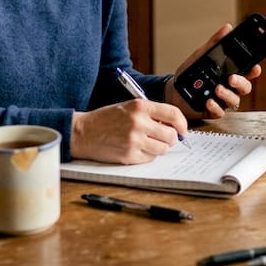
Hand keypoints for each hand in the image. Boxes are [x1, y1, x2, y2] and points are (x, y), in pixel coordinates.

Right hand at [68, 99, 188, 163]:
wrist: (83, 132)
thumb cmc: (106, 119)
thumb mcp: (129, 107)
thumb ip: (151, 113)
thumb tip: (174, 126)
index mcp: (140, 106)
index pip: (173, 114)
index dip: (182, 124)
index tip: (182, 130)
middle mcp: (139, 122)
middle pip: (171, 135)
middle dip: (171, 138)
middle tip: (164, 138)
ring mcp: (134, 140)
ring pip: (163, 149)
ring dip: (159, 147)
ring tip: (148, 143)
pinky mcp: (129, 155)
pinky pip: (150, 158)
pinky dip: (148, 155)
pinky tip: (137, 149)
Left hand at [165, 24, 262, 118]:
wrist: (175, 89)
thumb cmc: (191, 73)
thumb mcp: (203, 55)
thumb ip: (215, 43)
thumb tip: (227, 28)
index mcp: (230, 74)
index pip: (247, 72)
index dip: (254, 71)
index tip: (256, 67)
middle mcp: (230, 88)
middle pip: (245, 87)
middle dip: (241, 83)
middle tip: (232, 78)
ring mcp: (223, 100)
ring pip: (234, 100)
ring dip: (227, 94)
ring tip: (217, 88)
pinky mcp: (213, 111)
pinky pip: (220, 111)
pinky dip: (215, 106)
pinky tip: (209, 100)